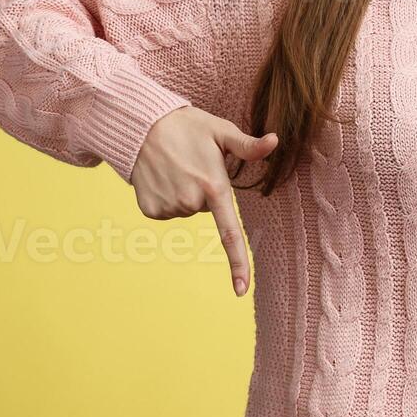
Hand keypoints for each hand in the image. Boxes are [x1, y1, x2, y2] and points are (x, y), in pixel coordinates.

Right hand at [131, 106, 277, 296]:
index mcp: (214, 187)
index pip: (230, 233)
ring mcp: (168, 208)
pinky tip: (161, 176)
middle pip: (206, 210)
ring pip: (186, 210)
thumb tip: (275, 141)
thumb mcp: (221, 131)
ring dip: (184, 193)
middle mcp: (191, 203)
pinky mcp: (150, 211)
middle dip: (204, 191)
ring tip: (175, 167)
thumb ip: (249, 145)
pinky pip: (168, 212)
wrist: (141, 126)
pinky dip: (166, 197)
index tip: (241, 291)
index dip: (238, 263)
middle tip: (192, 165)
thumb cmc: (188, 126)